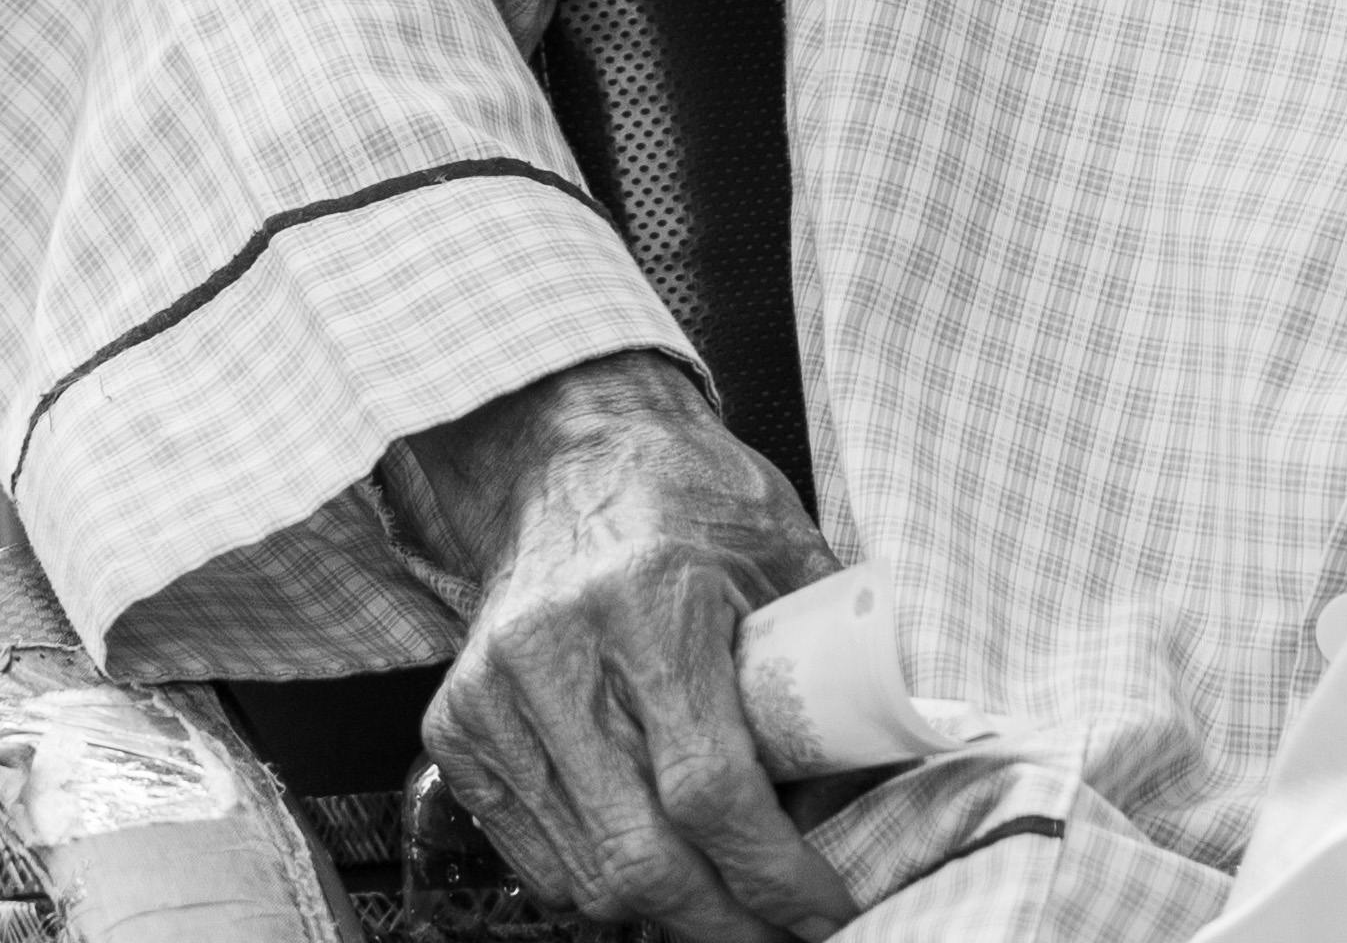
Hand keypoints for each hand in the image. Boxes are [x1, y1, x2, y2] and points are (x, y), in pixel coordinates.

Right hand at [400, 349, 856, 942]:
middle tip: (783, 930)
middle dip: (724, 921)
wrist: (571, 453)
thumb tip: (889, 772)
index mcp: (647, 599)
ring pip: (586, 876)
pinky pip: (536, 858)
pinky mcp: (457, 727)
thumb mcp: (785, 551)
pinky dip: (602, 884)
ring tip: (730, 903)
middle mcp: (556, 652)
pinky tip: (658, 866)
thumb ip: (832, 659)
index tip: (825, 905)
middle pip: (640, 856)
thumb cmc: (692, 498)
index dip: (773, 870)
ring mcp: (493, 696)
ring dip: (667, 914)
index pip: (710, 786)